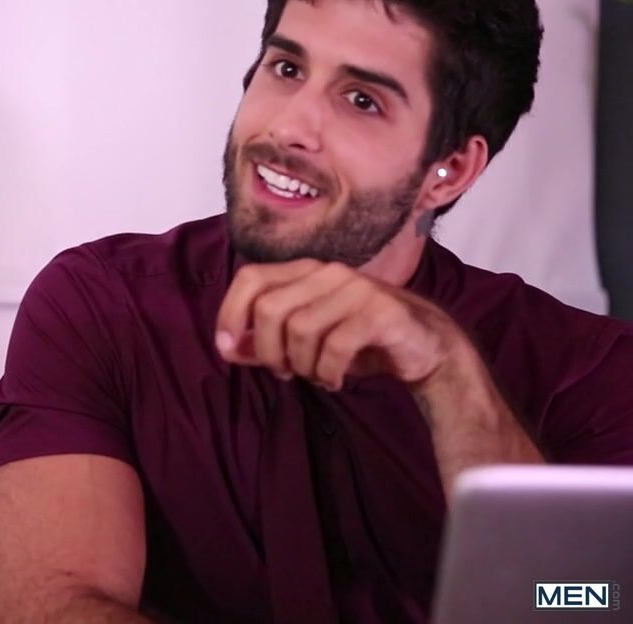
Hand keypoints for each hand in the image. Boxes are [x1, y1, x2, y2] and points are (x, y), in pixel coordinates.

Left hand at [215, 259, 464, 390]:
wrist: (426, 347)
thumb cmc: (358, 341)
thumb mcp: (305, 342)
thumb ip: (265, 342)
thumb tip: (228, 348)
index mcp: (306, 271)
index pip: (251, 278)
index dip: (230, 312)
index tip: (226, 347)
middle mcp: (329, 272)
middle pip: (270, 309)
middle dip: (268, 351)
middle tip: (284, 372)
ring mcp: (356, 289)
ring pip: (300, 329)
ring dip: (301, 365)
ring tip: (316, 376)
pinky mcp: (381, 312)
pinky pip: (335, 347)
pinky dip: (328, 373)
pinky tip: (334, 381)